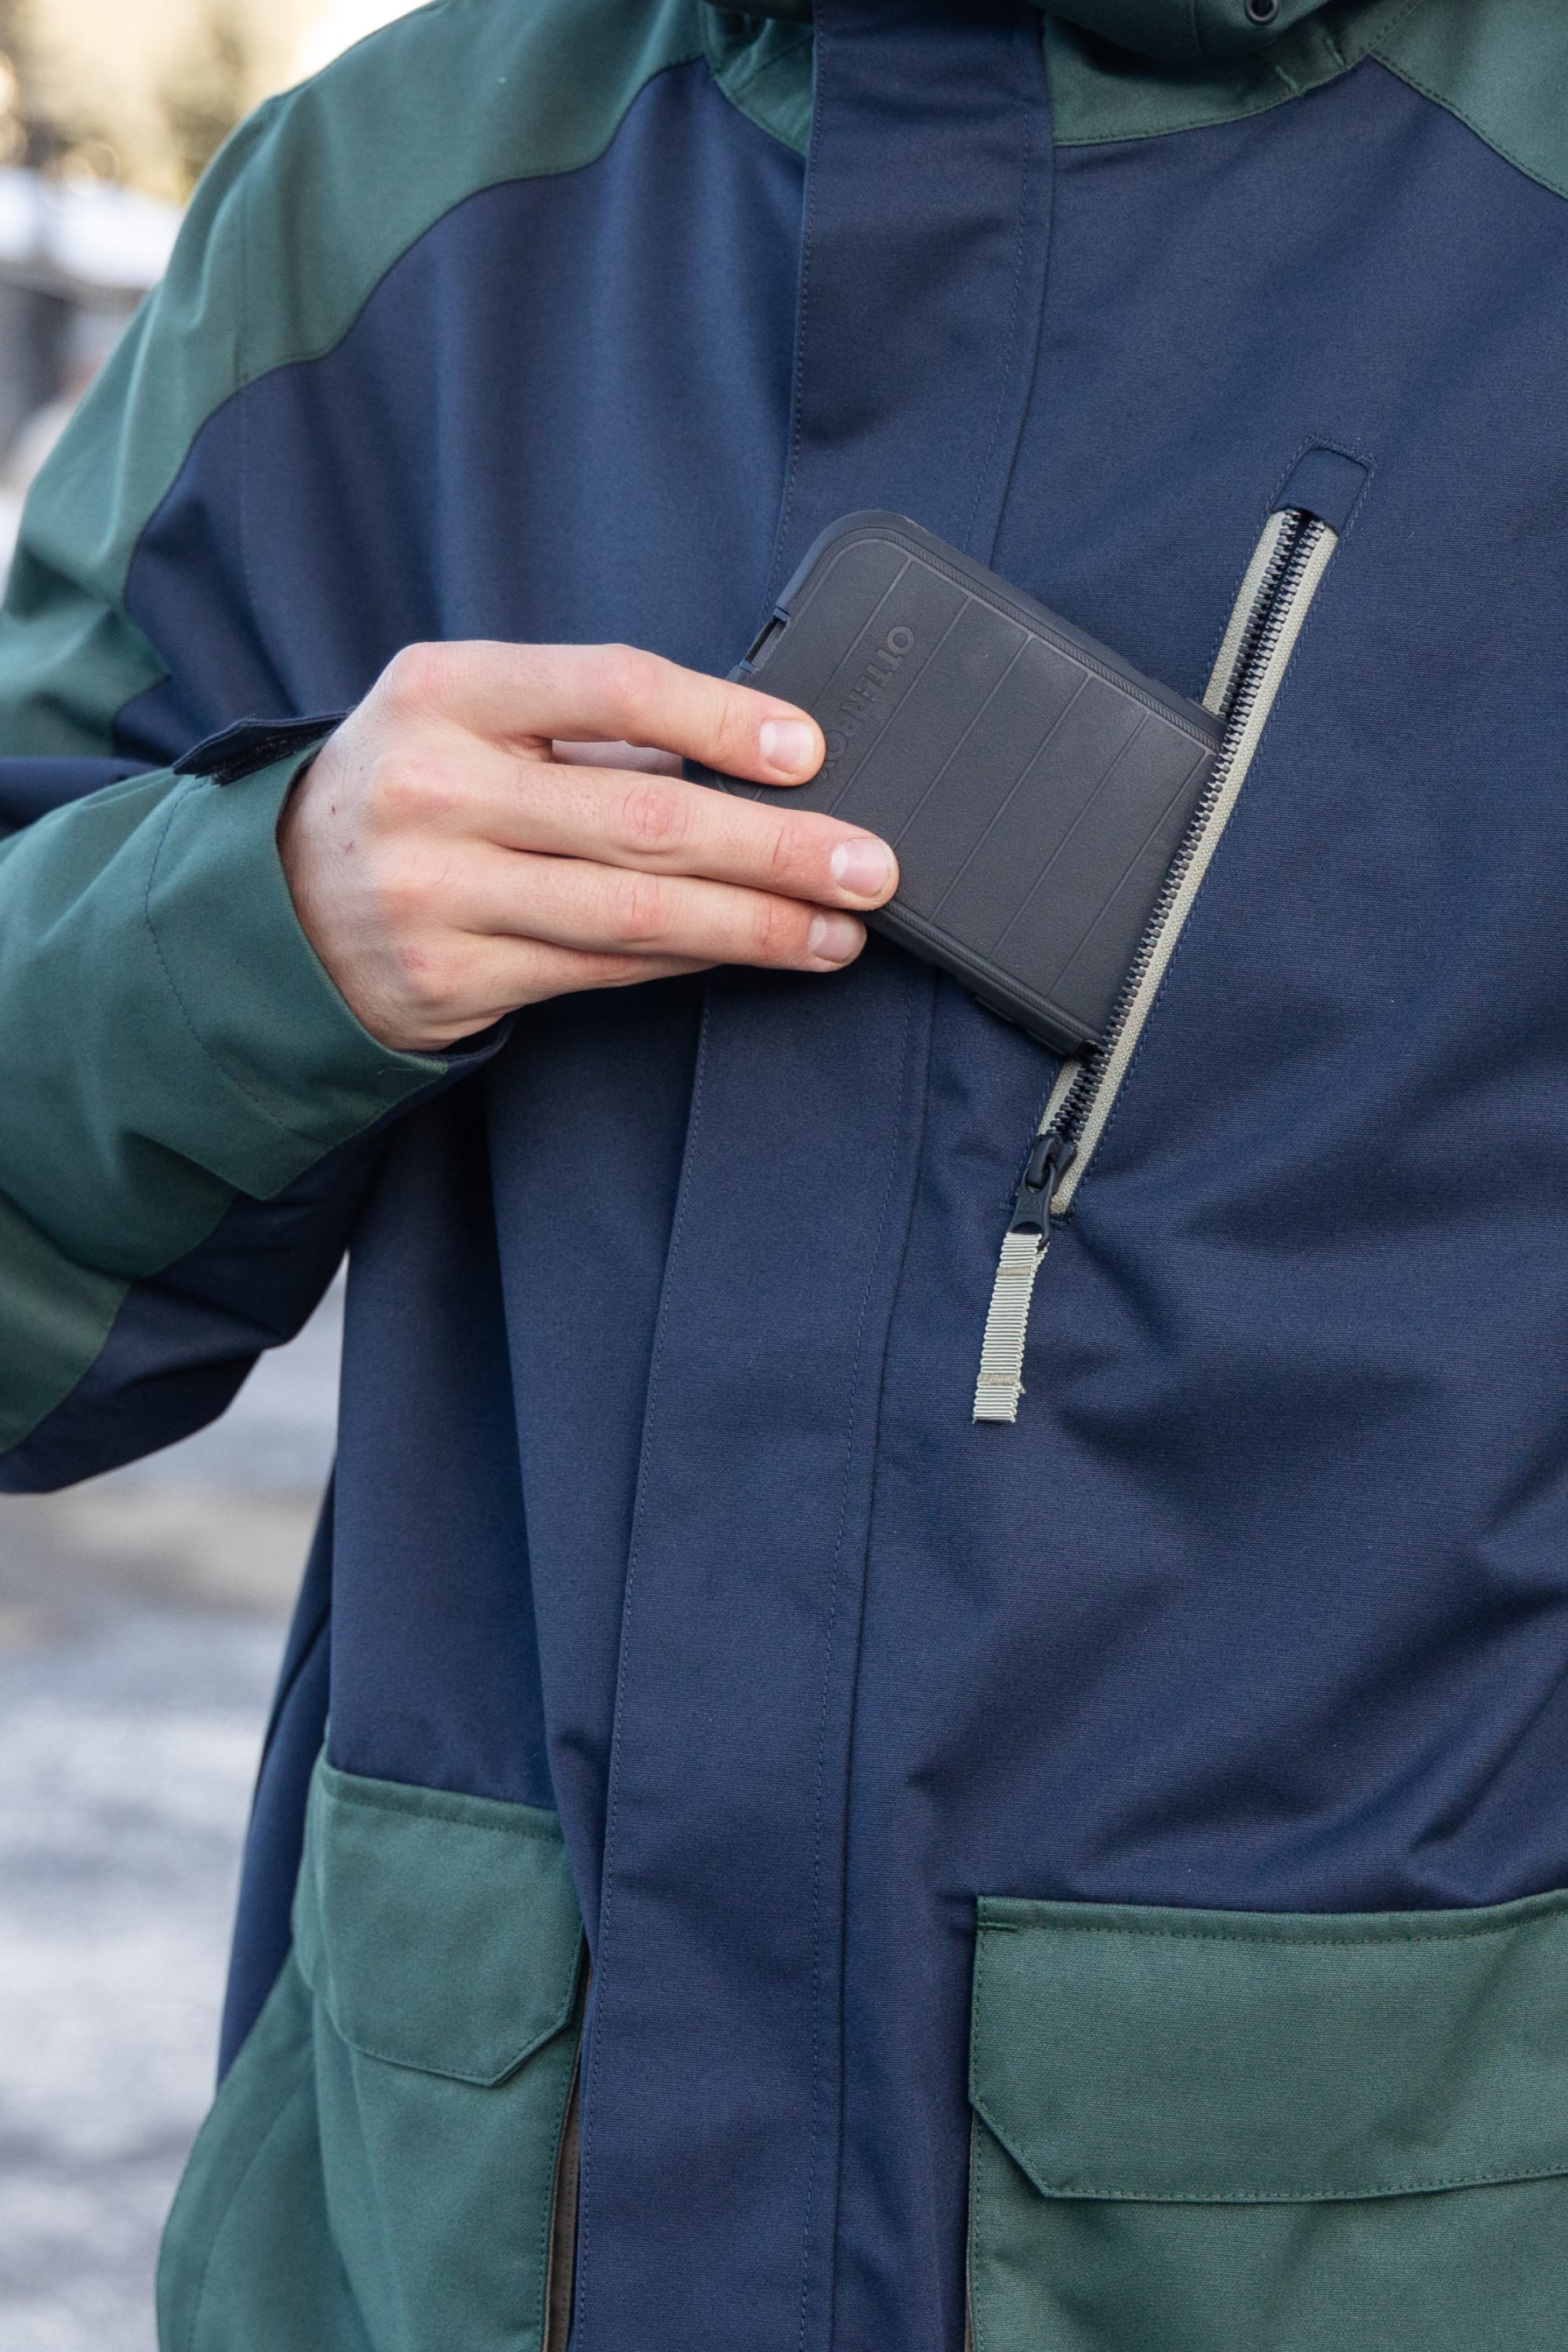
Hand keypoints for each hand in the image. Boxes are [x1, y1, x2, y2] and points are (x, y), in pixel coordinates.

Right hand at [277, 640, 898, 1052]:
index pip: (611, 687)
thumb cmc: (405, 789)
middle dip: (778, 849)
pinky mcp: (452, 978)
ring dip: (756, 926)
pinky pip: (602, 971)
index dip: (724, 719)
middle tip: (871, 867)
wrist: (273, 907)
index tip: (810, 752)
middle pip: (647, 820)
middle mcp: (436, 790)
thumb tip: (753, 756)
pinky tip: (753, 954)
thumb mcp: (461, 719)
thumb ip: (584, 731)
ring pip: (636, 914)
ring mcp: (438, 893)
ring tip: (839, 931)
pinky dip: (691, 962)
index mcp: (445, 692)